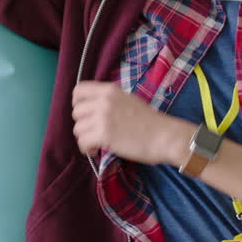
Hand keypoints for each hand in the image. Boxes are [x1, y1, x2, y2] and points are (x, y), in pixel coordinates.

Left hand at [71, 81, 189, 165]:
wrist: (164, 136)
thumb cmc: (150, 121)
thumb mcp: (129, 100)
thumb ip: (110, 100)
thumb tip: (92, 108)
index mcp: (110, 90)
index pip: (79, 90)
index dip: (78, 103)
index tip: (85, 114)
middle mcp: (104, 100)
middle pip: (76, 112)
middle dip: (83, 124)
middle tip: (93, 132)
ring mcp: (103, 117)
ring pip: (78, 129)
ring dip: (85, 138)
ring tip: (96, 144)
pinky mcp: (104, 134)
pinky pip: (82, 142)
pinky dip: (86, 149)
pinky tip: (96, 151)